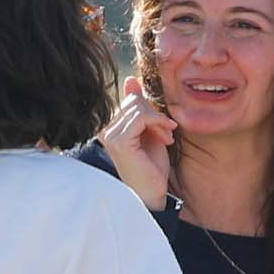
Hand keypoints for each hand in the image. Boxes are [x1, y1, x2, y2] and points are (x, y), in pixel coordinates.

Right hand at [99, 77, 177, 209]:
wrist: (152, 194)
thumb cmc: (151, 167)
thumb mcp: (149, 131)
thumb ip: (141, 108)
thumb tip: (131, 79)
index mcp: (109, 126)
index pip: (131, 100)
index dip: (151, 110)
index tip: (165, 128)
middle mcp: (105, 129)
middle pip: (135, 101)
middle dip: (156, 115)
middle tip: (168, 133)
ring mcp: (109, 135)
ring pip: (139, 107)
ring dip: (159, 121)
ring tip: (167, 138)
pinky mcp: (119, 140)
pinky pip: (142, 116)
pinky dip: (158, 123)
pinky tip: (166, 137)